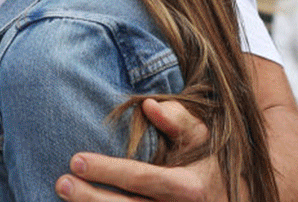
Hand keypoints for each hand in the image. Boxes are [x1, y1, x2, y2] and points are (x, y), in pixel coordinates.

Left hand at [57, 99, 223, 201]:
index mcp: (188, 187)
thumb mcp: (205, 141)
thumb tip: (148, 106)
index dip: (108, 171)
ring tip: (64, 195)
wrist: (235, 200)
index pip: (141, 179)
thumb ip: (179, 122)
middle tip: (62, 182)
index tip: (76, 160)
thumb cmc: (213, 166)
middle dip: (91, 198)